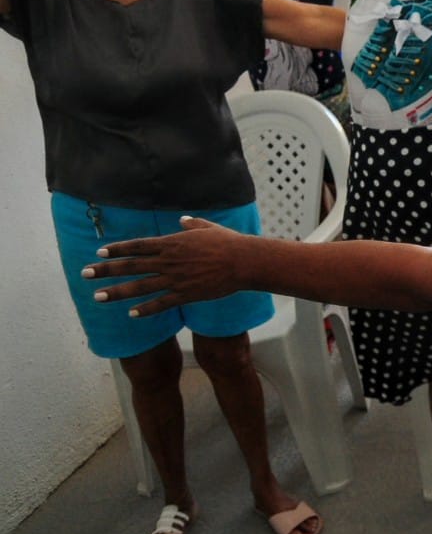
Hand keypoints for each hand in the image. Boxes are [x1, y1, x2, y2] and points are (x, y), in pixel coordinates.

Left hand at [84, 217, 246, 317]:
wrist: (244, 261)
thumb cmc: (229, 242)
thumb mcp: (208, 227)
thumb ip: (192, 224)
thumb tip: (182, 220)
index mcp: (172, 243)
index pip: (137, 246)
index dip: (117, 249)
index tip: (99, 253)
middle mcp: (169, 261)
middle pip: (131, 266)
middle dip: (105, 270)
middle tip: (85, 273)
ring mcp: (175, 279)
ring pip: (139, 286)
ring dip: (116, 292)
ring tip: (97, 296)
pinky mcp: (186, 294)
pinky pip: (161, 303)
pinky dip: (146, 309)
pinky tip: (131, 314)